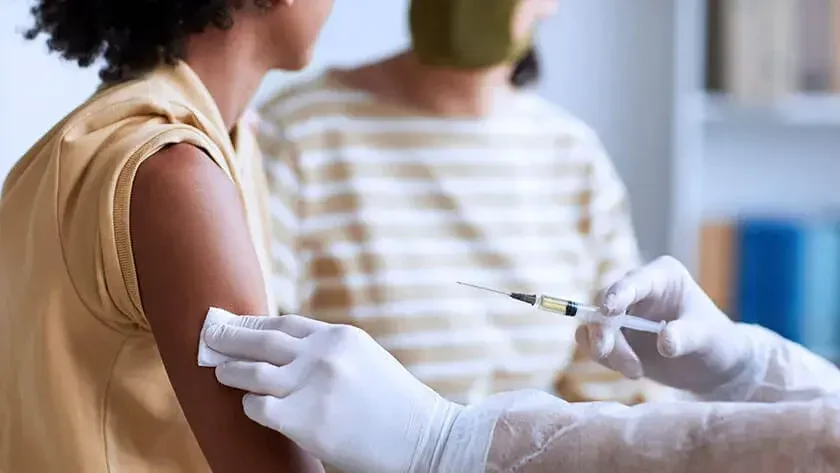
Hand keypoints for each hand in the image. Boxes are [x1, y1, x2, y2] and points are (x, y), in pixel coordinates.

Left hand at [199, 310, 462, 472]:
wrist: (424, 439)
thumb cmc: (397, 407)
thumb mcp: (366, 361)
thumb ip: (330, 354)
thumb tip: (288, 354)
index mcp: (339, 337)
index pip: (283, 324)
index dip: (253, 324)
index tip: (233, 323)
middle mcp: (322, 354)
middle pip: (261, 340)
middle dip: (229, 337)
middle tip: (208, 334)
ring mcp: (310, 384)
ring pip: (252, 371)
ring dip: (231, 370)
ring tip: (220, 370)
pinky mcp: (302, 418)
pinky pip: (258, 407)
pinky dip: (249, 405)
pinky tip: (250, 406)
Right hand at [575, 256, 753, 394]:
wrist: (711, 366)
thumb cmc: (715, 342)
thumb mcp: (708, 338)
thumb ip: (687, 336)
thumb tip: (664, 342)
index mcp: (661, 277)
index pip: (633, 281)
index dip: (618, 294)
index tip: (608, 311)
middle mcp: (636, 290)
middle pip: (602, 302)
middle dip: (603, 330)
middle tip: (606, 353)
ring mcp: (621, 313)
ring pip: (593, 326)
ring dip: (607, 351)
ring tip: (636, 371)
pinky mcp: (613, 337)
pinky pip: (593, 344)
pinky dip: (606, 360)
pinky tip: (635, 371)